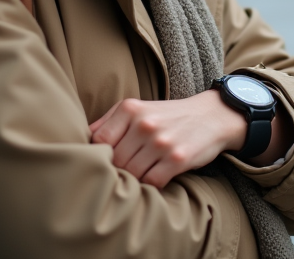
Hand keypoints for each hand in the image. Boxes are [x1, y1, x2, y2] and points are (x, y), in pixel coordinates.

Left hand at [89, 91, 245, 187]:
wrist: (211, 116)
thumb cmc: (167, 116)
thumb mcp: (138, 108)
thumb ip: (109, 122)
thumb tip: (82, 140)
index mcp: (130, 109)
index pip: (99, 141)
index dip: (99, 155)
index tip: (107, 160)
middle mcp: (144, 124)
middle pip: (114, 161)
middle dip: (118, 170)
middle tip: (124, 172)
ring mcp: (161, 142)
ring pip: (131, 174)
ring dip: (134, 179)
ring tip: (139, 175)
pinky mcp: (177, 159)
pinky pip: (152, 182)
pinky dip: (150, 186)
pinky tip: (154, 178)